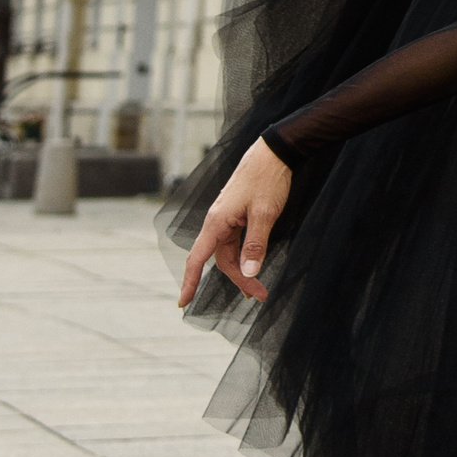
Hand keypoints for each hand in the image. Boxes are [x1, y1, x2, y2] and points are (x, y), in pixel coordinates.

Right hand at [177, 138, 291, 307]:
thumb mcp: (265, 213)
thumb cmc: (267, 179)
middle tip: (258, 295)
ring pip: (230, 252)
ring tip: (258, 287)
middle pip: (221, 260)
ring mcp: (227, 218)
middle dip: (239, 279)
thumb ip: (256, 243)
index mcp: (217, 223)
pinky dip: (245, 254)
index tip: (183, 304)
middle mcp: (218, 222)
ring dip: (244, 269)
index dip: (189, 282)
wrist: (273, 152)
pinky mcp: (238, 214)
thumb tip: (249, 272)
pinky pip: (237, 241)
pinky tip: (254, 263)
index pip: (196, 259)